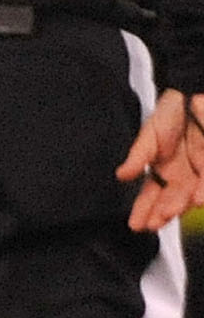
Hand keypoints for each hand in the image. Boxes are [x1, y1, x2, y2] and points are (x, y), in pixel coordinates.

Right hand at [124, 89, 203, 233]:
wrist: (191, 93)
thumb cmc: (172, 111)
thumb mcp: (151, 133)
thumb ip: (139, 156)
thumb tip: (122, 176)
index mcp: (166, 169)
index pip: (154, 194)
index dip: (146, 209)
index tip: (138, 224)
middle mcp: (185, 175)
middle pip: (174, 199)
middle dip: (164, 211)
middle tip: (155, 222)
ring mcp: (201, 170)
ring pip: (194, 193)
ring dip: (183, 203)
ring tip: (173, 210)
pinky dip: (202, 190)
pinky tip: (196, 199)